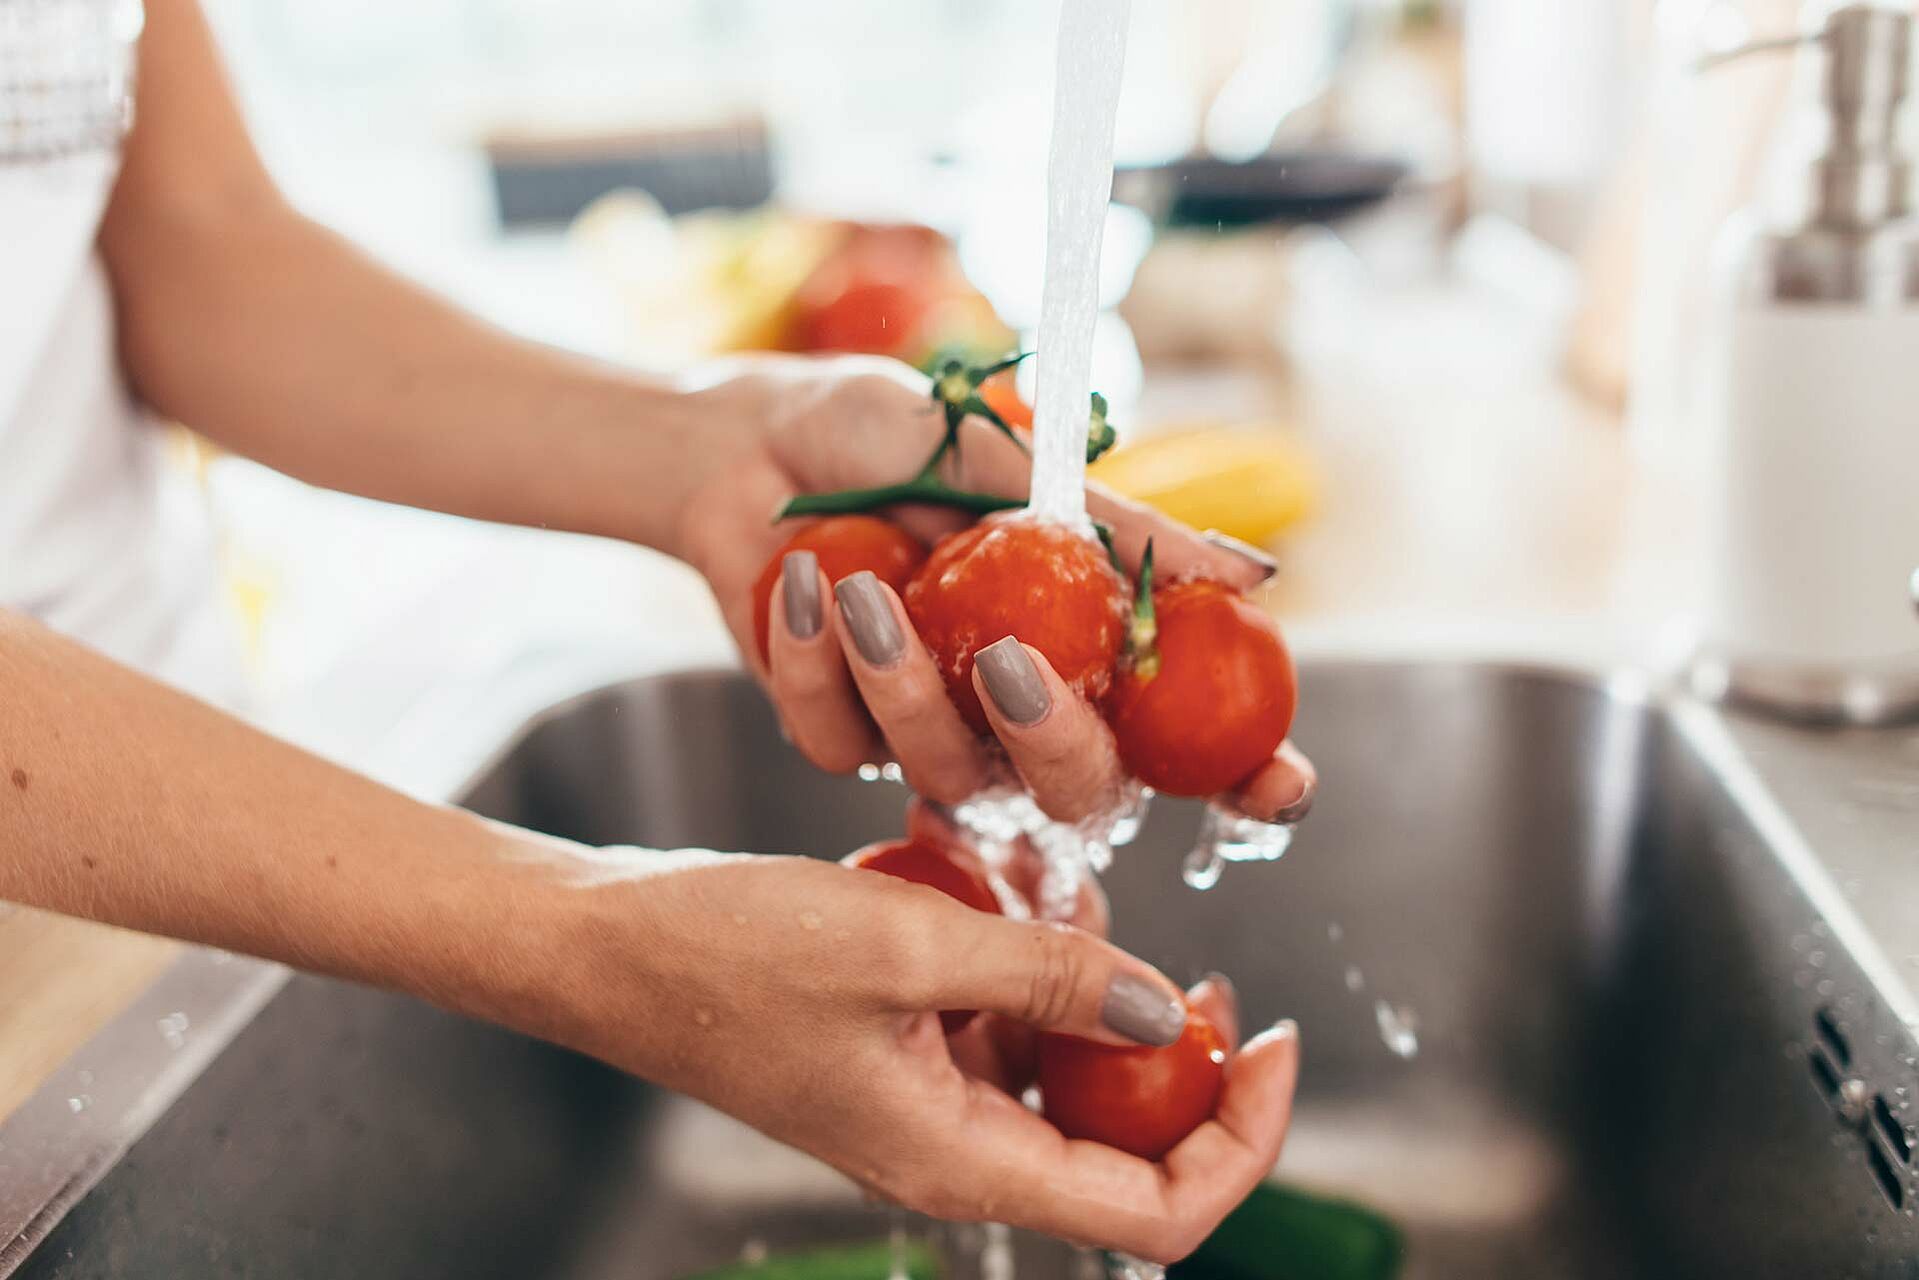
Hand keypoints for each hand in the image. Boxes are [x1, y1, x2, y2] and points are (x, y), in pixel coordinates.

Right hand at [539, 834, 1298, 1262]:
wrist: (601, 941)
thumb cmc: (726, 952)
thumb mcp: (904, 946)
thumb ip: (1045, 977)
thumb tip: (1165, 1008)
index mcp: (957, 1159)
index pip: (1155, 1211)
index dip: (1241, 1140)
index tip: (1272, 1038)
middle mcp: (950, 1147)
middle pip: (1119, 1145)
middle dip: (1177, 1058)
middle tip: (1208, 970)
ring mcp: (920, 1097)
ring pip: (1057, 1067)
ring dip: (1087, 984)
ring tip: (1079, 887)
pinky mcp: (894, 1047)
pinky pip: (992, 1016)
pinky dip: (1018, 952)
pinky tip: (997, 872)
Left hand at [671, 355, 1315, 823]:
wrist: (747, 438)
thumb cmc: (890, 437)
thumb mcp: (1004, 462)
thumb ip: (1116, 529)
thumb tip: (1256, 574)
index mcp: (1086, 646)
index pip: (1191, 739)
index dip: (1246, 776)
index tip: (1284, 784)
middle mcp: (1021, 710)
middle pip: (1080, 795)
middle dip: (1052, 742)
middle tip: (1005, 660)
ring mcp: (930, 734)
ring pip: (950, 777)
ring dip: (901, 683)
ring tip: (856, 585)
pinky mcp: (838, 737)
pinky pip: (841, 747)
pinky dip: (813, 662)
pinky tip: (799, 582)